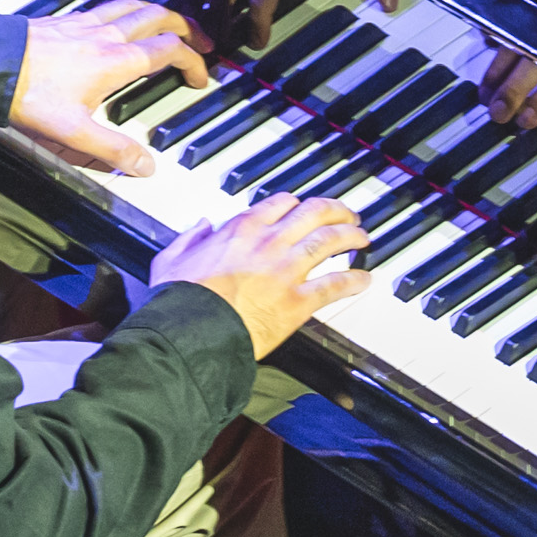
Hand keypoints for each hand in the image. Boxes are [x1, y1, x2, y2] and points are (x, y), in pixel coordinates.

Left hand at [9, 0, 206, 176]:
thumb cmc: (29, 95)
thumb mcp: (75, 132)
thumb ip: (114, 149)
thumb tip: (147, 166)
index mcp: (116, 60)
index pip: (169, 50)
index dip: (192, 61)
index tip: (200, 77)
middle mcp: (106, 35)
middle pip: (158, 17)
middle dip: (185, 27)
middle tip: (199, 41)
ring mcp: (85, 23)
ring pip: (133, 6)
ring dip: (157, 13)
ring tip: (168, 24)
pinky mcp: (66, 21)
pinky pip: (107, 6)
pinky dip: (126, 10)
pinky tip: (118, 22)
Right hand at [152, 194, 369, 356]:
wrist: (192, 333)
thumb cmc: (180, 301)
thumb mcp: (171, 259)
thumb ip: (188, 239)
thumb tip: (200, 226)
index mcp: (240, 230)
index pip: (280, 203)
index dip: (297, 204)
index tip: (303, 207)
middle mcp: (269, 244)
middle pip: (314, 214)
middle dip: (336, 211)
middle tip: (348, 215)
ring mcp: (286, 271)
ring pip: (329, 242)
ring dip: (350, 237)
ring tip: (362, 238)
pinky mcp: (297, 302)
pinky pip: (333, 286)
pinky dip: (353, 281)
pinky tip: (364, 279)